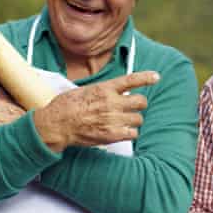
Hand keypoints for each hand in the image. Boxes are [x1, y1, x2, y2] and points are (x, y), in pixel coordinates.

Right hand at [33, 71, 159, 151]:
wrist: (56, 124)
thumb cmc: (66, 106)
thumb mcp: (85, 90)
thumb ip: (103, 90)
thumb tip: (115, 90)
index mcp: (105, 88)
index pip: (131, 80)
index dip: (146, 78)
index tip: (156, 77)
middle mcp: (112, 102)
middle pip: (141, 101)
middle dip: (139, 104)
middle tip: (132, 107)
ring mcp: (113, 119)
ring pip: (139, 119)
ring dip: (134, 120)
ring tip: (124, 121)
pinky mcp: (112, 134)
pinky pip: (133, 133)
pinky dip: (130, 133)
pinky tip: (122, 131)